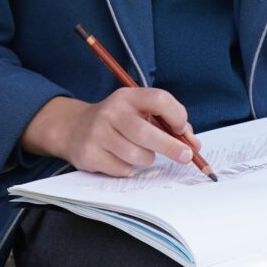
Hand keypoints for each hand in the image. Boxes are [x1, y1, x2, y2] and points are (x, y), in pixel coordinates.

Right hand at [23, 85, 194, 176]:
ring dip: (146, 159)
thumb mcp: (139, 112)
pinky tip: (119, 159)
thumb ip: (167, 124)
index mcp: (128, 96)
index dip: (176, 116)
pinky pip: (122, 169)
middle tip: (186, 157)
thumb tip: (192, 145)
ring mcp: (99, 132)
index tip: (181, 130)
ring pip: (138, 155)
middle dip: (172, 147)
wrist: (74, 128)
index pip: (159, 99)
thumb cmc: (118, 122)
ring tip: (139, 153)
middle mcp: (112, 111)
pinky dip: (128, 169)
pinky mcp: (90, 153)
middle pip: (148, 132)